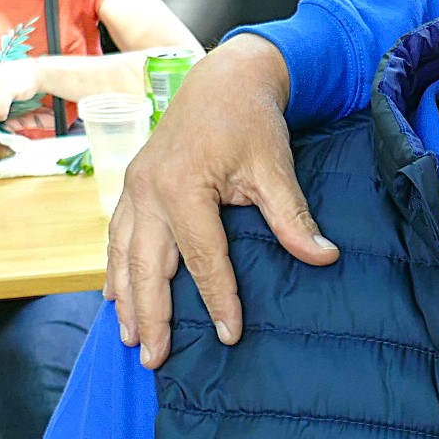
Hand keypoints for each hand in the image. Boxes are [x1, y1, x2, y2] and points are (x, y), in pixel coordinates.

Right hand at [105, 37, 335, 368]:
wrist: (223, 79)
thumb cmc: (250, 121)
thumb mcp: (276, 168)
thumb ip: (292, 217)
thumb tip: (323, 257)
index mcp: (183, 187)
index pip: (204, 259)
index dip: (219, 299)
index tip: (230, 336)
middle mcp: (148, 191)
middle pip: (148, 267)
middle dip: (152, 316)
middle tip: (155, 359)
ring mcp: (134, 188)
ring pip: (124, 255)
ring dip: (127, 300)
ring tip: (131, 340)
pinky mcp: (132, 186)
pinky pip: (117, 236)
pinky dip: (115, 269)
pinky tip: (115, 297)